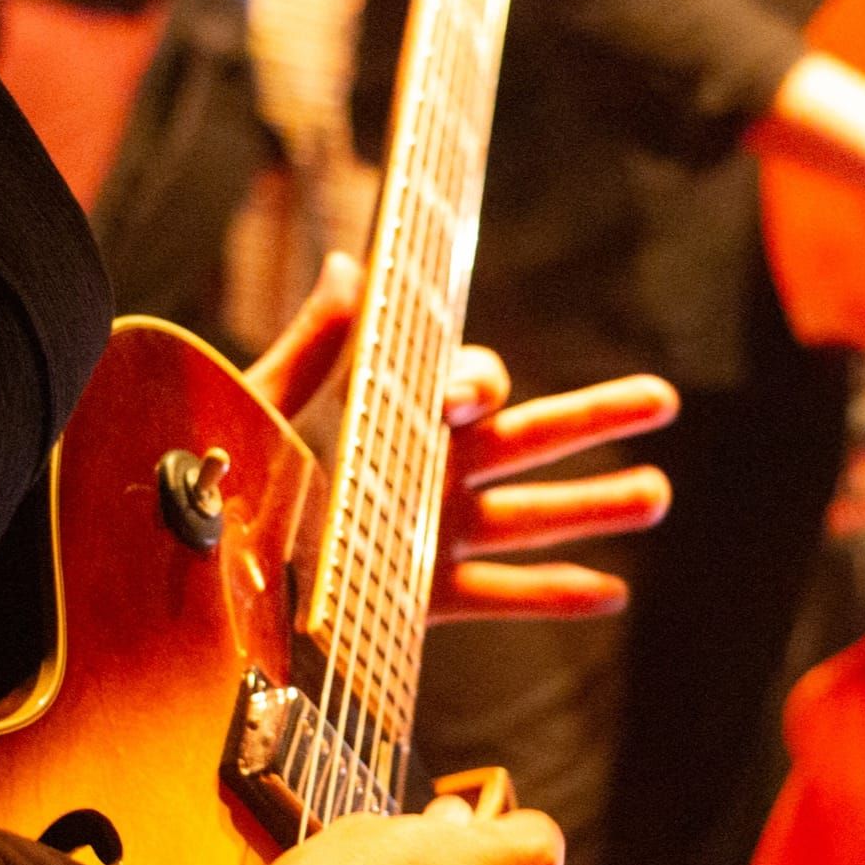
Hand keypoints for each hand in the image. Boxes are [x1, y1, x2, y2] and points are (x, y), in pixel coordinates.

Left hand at [245, 253, 678, 621]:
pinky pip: (498, 596)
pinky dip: (553, 595)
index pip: (465, 386)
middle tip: (662, 398)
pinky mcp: (423, 598)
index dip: (474, 384)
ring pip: (530, 517)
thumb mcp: (264, 405)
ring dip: (595, 506)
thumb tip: (350, 267)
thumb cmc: (228, 474)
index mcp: (400, 413)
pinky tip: (611, 593)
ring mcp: (435, 533)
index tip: (460, 398)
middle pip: (529, 438)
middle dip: (597, 419)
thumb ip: (314, 347)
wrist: (202, 565)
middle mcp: (432, 469)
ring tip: (657, 493)